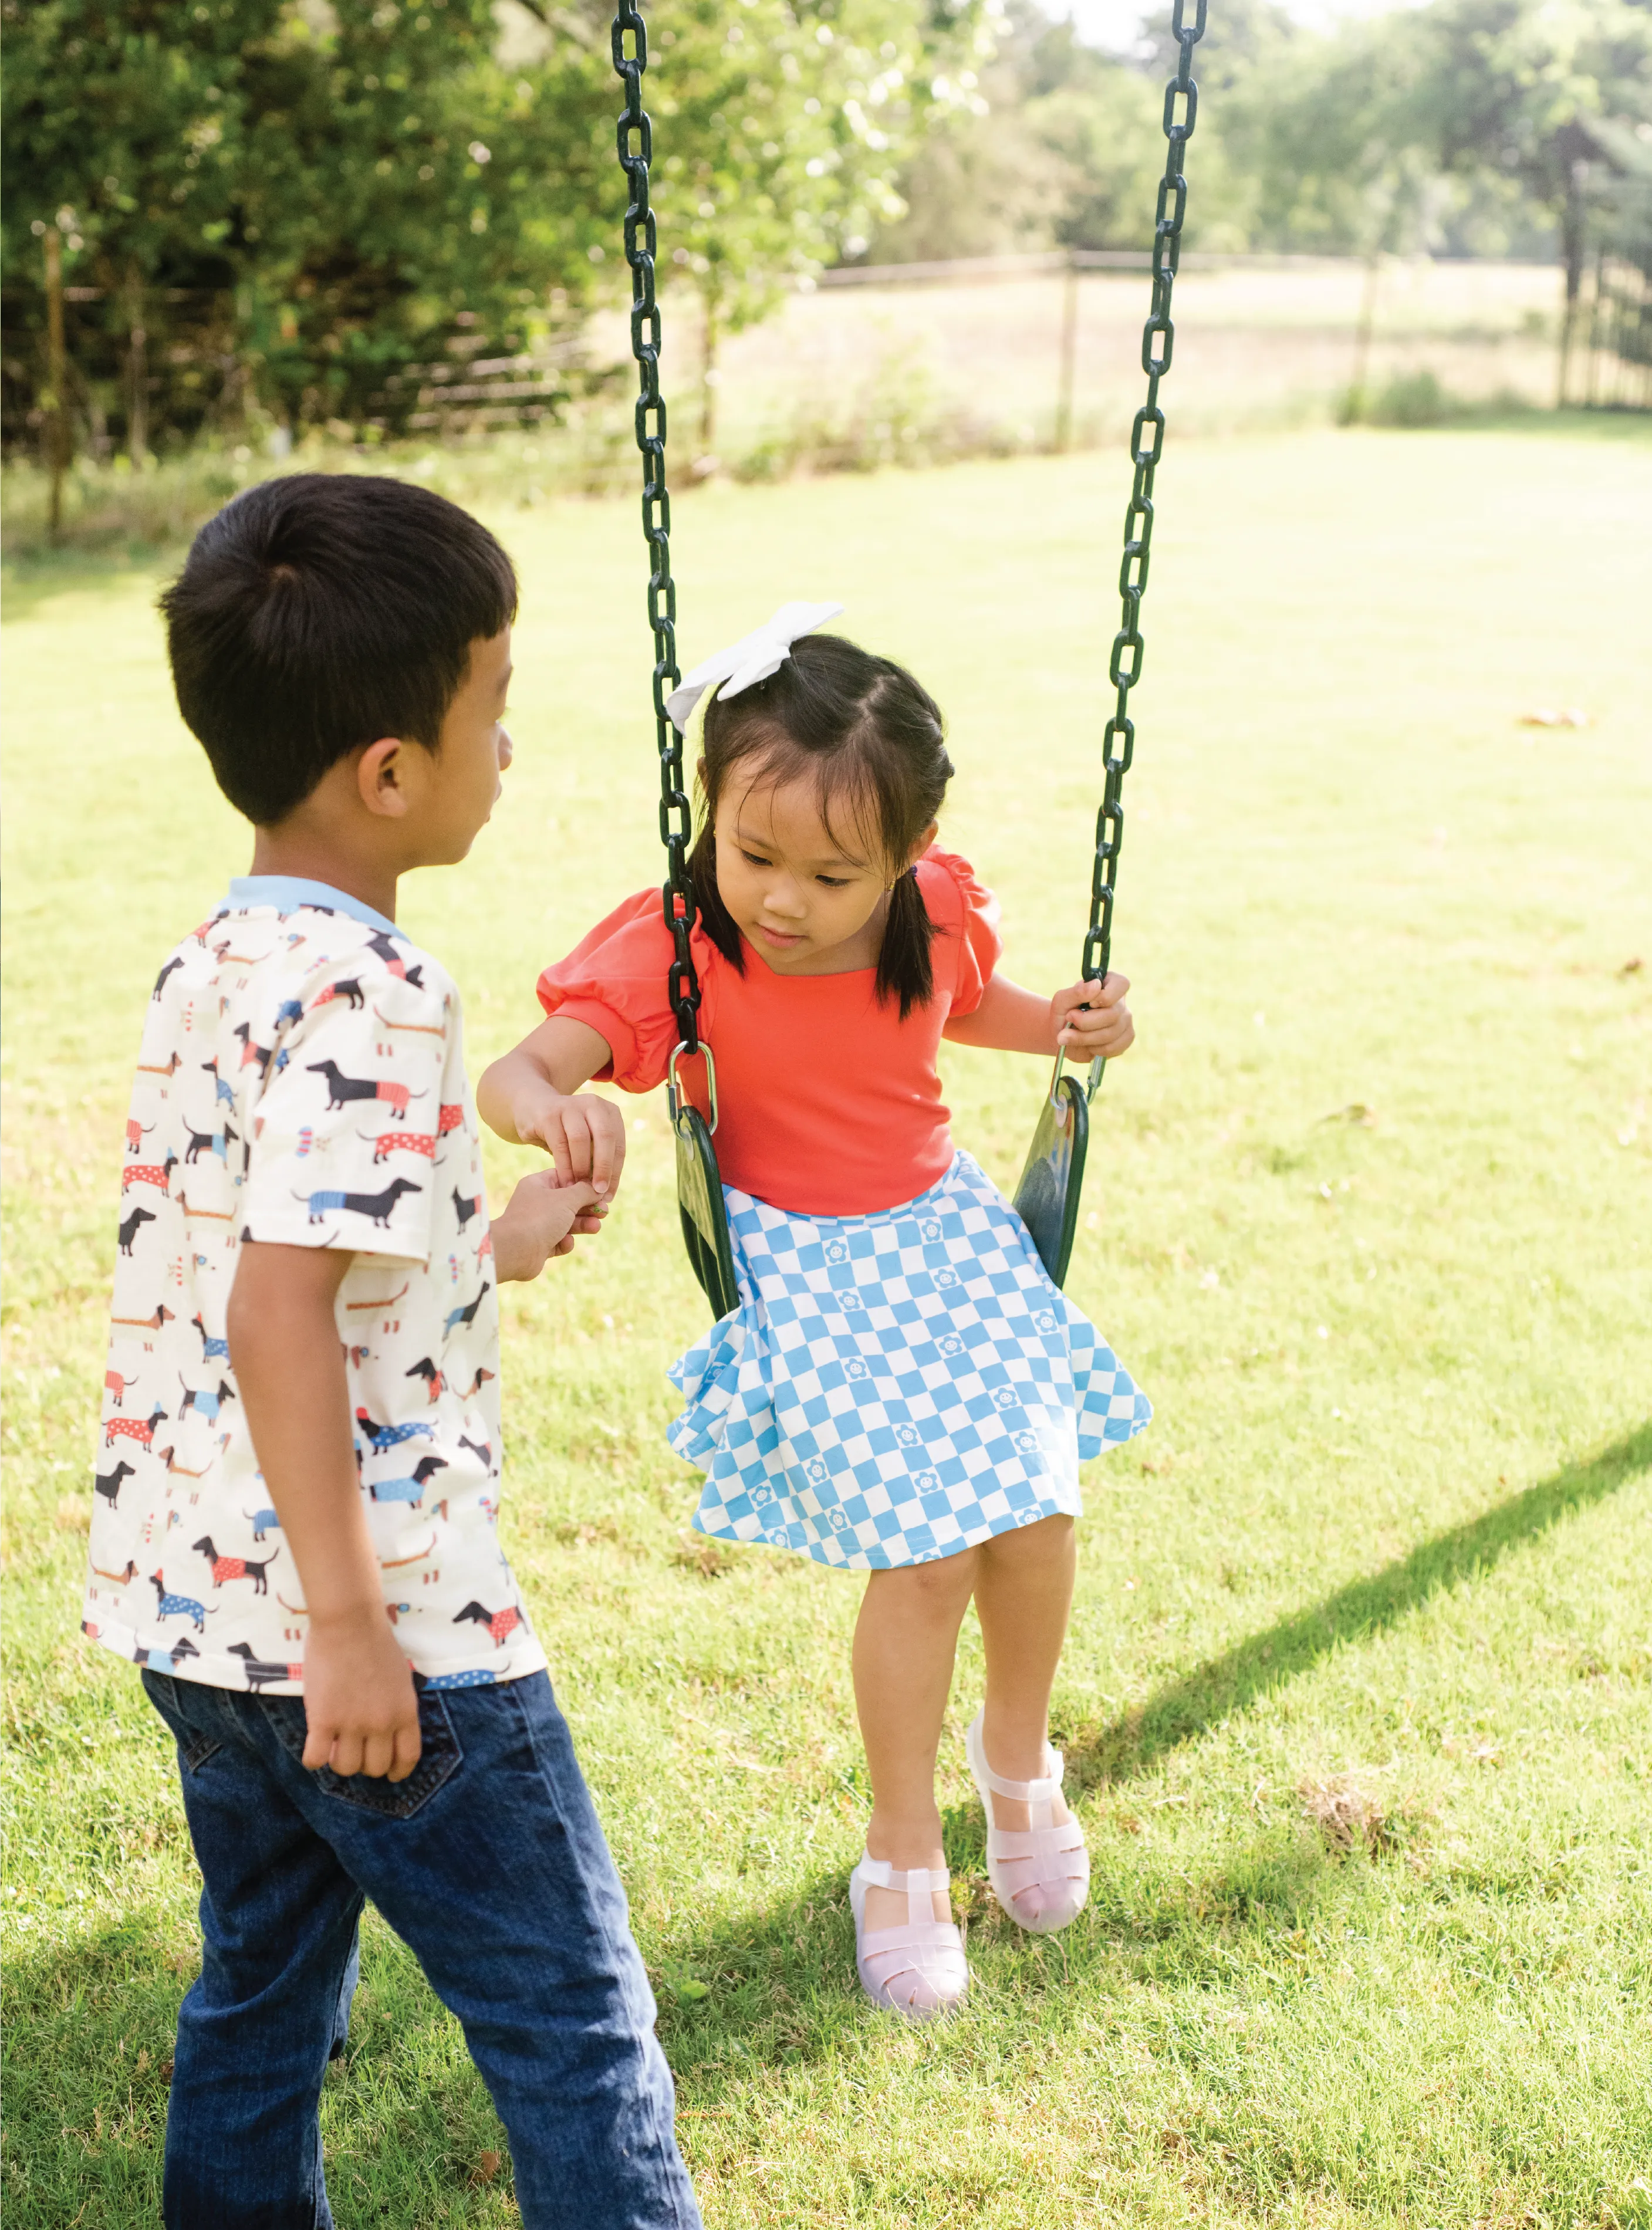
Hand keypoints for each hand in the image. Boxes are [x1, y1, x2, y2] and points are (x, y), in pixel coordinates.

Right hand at [301, 1606, 421, 1780]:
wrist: (349, 1622)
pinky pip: (316, 1759)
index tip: (391, 1775)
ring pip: (346, 1768)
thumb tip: (390, 1732)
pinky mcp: (322, 1720)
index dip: (399, 1772)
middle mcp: (381, 1723)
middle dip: (366, 1764)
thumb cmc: (376, 1643)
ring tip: (334, 1746)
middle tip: (356, 1751)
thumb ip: (398, 1707)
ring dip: (340, 1761)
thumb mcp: (401, 1678)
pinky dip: (314, 1759)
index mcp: (405, 1712)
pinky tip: (314, 1746)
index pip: (407, 1757)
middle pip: (375, 1767)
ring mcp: (351, 1724)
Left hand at [491, 1170, 603, 1281]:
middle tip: (605, 1211)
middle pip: (569, 1201)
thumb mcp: (567, 1198)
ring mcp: (537, 1224)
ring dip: (583, 1225)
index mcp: (538, 1184)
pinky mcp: (539, 1245)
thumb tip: (598, 1188)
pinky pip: (559, 1241)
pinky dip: (565, 1242)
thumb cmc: (540, 1218)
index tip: (601, 1190)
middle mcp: (536, 1203)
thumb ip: (585, 1191)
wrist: (515, 1250)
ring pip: (567, 1222)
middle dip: (587, 1207)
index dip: (584, 1183)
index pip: (565, 1177)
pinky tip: (565, 1242)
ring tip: (596, 1227)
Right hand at [510, 1084, 626, 1197]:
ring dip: (581, 1167)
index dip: (615, 1172)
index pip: (618, 1144)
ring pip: (581, 1139)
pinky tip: (564, 1182)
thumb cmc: (565, 1132)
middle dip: (604, 1168)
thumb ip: (597, 1161)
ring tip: (577, 1188)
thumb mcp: (586, 1141)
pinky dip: (564, 1166)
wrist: (533, 1107)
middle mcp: (593, 1104)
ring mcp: (570, 1106)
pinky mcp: (549, 1114)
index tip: (608, 1195)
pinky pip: (559, 1144)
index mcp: (608, 1111)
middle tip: (598, 1192)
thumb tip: (606, 1195)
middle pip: (605, 1137)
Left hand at [1050, 973, 1133, 1063]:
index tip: (1090, 1003)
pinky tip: (1086, 1044)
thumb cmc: (1062, 1013)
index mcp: (1108, 984)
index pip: (1121, 984)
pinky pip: (1113, 1047)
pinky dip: (1094, 1048)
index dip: (1107, 996)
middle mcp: (1120, 1002)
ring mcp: (1125, 1021)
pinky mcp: (1125, 1039)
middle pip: (1113, 1014)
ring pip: (1111, 1033)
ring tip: (1068, 1035)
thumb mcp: (1062, 1000)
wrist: (1060, 1036)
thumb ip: (1077, 992)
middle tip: (1068, 1020)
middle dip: (1086, 1022)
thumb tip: (1096, 985)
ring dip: (1084, 1038)